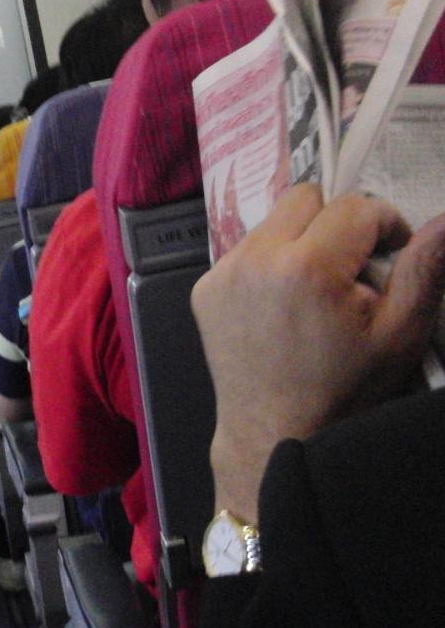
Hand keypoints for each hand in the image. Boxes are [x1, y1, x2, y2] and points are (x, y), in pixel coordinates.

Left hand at [191, 185, 444, 521]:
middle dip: (337, 222)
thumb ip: (425, 269)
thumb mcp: (399, 333)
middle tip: (352, 267)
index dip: (384, 225)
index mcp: (307, 267)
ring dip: (300, 239)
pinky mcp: (204, 288)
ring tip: (316, 288)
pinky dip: (269, 263)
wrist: (274, 430)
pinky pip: (244, 250)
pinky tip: (283, 303)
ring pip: (272, 221)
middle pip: (306, 197)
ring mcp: (222, 273)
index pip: (355, 206)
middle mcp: (256, 260)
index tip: (391, 256)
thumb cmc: (343, 388)